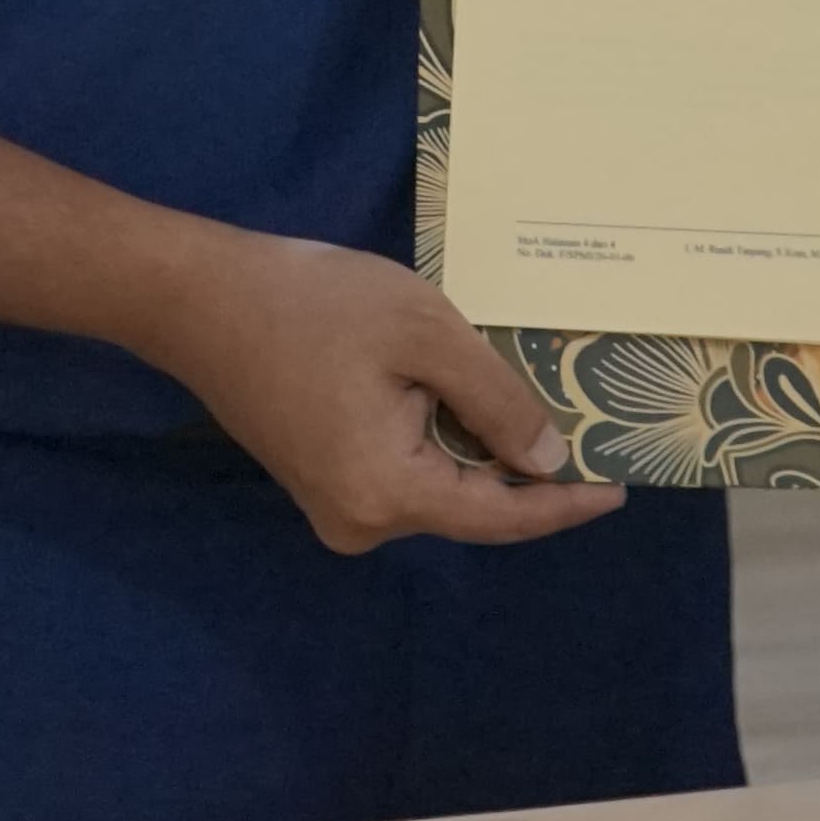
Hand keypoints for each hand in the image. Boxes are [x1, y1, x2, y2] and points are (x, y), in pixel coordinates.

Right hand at [130, 228, 622, 553]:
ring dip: (479, 446)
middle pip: (469, 503)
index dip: (564, 503)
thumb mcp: (423, 333)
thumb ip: (494, 401)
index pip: (500, 516)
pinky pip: (403, 471)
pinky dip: (439, 438)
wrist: (198, 298)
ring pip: (437, 484)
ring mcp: (335, 506)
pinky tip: (466, 397)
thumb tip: (548, 459)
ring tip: (533, 400)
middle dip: (525, 468)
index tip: (621, 487)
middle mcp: (361, 522)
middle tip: (588, 427)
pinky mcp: (321, 480)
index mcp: (387, 493)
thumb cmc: (312, 304)